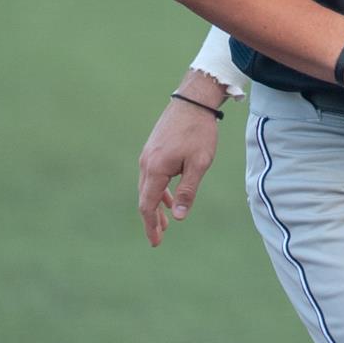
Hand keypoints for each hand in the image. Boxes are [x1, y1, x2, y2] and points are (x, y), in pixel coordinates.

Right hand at [137, 89, 222, 246]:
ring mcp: (148, 155)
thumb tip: (179, 216)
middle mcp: (146, 163)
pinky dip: (158, 190)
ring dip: (155, 205)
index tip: (156, 241)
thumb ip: (187, 190)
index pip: (148, 205)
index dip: (151, 225)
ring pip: (147, 187)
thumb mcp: (199, 164)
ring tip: (165, 222)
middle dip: (152, 219)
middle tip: (159, 237)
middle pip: (145, 198)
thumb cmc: (199, 132)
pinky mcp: (153, 149)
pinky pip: (151, 176)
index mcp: (155, 169)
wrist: (193, 101)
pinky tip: (168, 197)